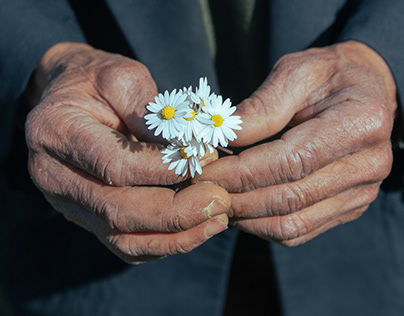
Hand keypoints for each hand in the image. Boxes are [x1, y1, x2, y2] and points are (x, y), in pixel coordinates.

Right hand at [25, 42, 228, 263]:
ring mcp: (69, 203)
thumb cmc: (98, 83)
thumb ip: (151, 113)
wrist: (71, 100)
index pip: (115, 164)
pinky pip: (126, 244)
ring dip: (175, 236)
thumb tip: (190, 150)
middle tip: (219, 200)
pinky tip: (197, 228)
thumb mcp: (122, 78)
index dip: (163, 169)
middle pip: (118, 210)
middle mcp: (55, 176)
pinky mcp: (89, 217)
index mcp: (56, 132)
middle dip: (175, 212)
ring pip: (123, 238)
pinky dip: (164, 243)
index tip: (205, 160)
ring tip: (216, 219)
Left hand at [195, 41, 396, 245]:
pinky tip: (241, 209)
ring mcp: (361, 192)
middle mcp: (368, 164)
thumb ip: (259, 108)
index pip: (290, 162)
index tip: (203, 172)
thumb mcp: (295, 73)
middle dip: (237, 197)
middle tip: (200, 189)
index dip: (240, 172)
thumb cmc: (326, 76)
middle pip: (289, 198)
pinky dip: (263, 225)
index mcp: (359, 123)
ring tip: (216, 199)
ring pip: (292, 223)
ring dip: (246, 217)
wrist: (365, 91)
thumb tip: (218, 140)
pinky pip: (300, 230)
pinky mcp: (349, 206)